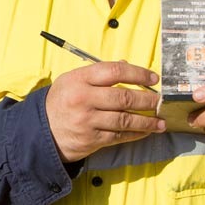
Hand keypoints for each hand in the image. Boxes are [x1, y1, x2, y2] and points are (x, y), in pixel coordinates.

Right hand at [45, 61, 164, 162]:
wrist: (43, 130)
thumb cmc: (61, 100)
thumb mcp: (72, 79)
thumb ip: (98, 73)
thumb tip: (126, 65)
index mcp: (80, 79)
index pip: (114, 71)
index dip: (137, 73)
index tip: (153, 78)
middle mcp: (84, 98)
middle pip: (124, 97)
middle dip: (147, 99)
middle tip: (161, 100)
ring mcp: (88, 120)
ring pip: (125, 119)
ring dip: (147, 121)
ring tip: (161, 121)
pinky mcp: (92, 139)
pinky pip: (120, 136)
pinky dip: (136, 134)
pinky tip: (146, 132)